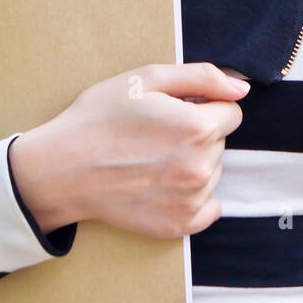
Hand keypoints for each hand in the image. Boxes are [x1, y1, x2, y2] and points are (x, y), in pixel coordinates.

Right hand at [9, 62, 248, 240]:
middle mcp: (200, 167)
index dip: (202, 106)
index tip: (173, 111)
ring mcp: (191, 200)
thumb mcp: (146, 79)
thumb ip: (202, 77)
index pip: (231, 112)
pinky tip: (161, 185)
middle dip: (197, 134)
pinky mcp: (178, 226)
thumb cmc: (99, 117)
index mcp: (197, 128)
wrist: (61, 168)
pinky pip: (209, 207)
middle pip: (220, 142)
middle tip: (155, 134)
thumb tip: (241, 88)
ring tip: (151, 158)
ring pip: (213, 171)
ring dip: (193, 163)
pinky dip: (192, 197)